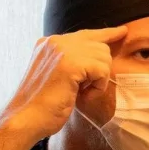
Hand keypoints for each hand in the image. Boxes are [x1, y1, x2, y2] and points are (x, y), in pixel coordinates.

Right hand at [0, 27, 126, 140]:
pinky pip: (102, 70)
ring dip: (98, 80)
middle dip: (99, 70)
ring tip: (80, 92)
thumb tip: (101, 54)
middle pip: (100, 46)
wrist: (26, 118)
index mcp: (49, 43)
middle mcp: (55, 41)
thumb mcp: (58, 75)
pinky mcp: (71, 63)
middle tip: (82, 89)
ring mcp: (62, 50)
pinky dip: (98, 87)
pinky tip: (83, 96)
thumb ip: (73, 61)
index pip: (86, 34)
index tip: (122, 31)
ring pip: (104, 57)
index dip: (106, 34)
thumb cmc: (43, 104)